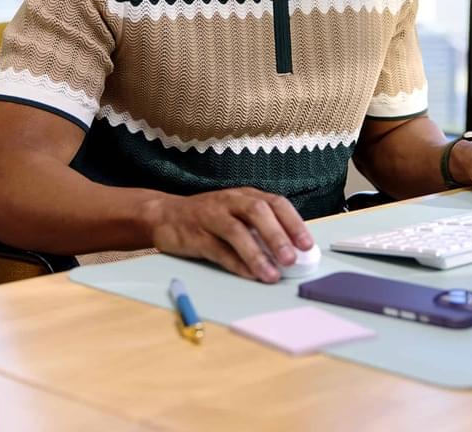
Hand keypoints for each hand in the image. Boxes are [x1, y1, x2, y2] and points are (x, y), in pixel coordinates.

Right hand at [144, 188, 312, 283]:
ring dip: (256, 254)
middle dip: (277, 236)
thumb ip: (260, 230)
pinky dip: (235, 264)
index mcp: (244, 196)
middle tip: (291, 259)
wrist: (164, 215)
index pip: (275, 203)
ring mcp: (210, 217)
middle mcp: (229, 202)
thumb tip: (292, 254)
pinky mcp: (194, 235)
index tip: (307, 245)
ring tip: (272, 275)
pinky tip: (249, 276)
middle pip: (257, 212)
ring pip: (236, 232)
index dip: (293, 223)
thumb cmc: (208, 218)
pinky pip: (217, 250)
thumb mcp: (236, 215)